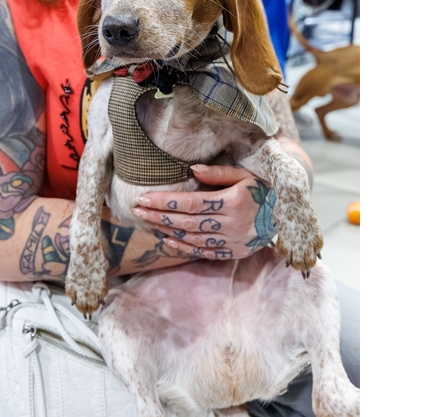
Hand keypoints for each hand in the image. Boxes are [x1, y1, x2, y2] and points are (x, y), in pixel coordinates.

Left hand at [131, 165, 277, 260]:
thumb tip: (193, 170)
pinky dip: (184, 247)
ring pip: (193, 239)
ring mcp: (233, 242)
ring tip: (148, 222)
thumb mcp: (245, 175)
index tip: (143, 198)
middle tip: (137, 210)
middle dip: (159, 216)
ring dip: (167, 231)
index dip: (165, 202)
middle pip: (187, 222)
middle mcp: (232, 224)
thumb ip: (219, 173)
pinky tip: (168, 240)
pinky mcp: (234, 253)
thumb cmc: (263, 189)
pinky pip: (204, 252)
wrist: (287, 215)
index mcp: (234, 202)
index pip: (191, 203)